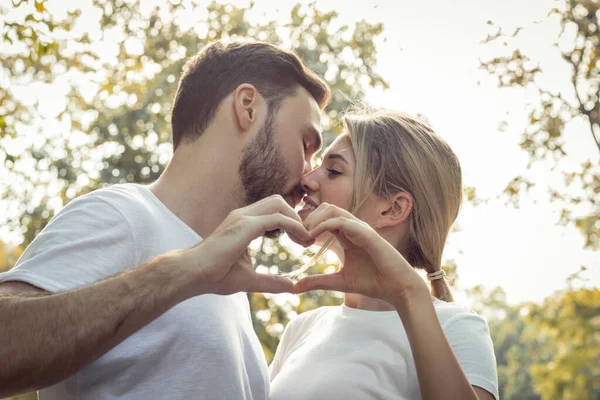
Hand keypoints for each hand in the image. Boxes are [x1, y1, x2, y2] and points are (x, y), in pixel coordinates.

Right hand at [180, 195, 313, 295]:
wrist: (193, 274)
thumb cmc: (215, 276)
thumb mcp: (249, 279)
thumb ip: (270, 282)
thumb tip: (291, 286)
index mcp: (243, 223)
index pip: (273, 210)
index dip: (291, 221)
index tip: (301, 240)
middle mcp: (243, 215)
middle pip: (279, 201)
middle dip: (296, 216)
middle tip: (305, 239)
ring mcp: (243, 217)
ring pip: (280, 204)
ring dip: (297, 219)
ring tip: (305, 240)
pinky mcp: (245, 225)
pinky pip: (277, 218)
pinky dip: (293, 226)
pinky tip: (301, 239)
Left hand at [294, 203, 427, 303]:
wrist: (397, 288)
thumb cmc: (374, 283)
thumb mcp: (339, 282)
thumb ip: (318, 281)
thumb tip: (295, 287)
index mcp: (347, 235)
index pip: (324, 219)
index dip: (307, 226)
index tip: (296, 241)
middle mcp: (353, 228)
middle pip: (325, 209)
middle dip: (308, 219)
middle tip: (297, 236)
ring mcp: (360, 228)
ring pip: (332, 210)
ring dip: (314, 219)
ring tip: (304, 235)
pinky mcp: (366, 233)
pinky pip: (342, 221)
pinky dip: (324, 225)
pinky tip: (312, 236)